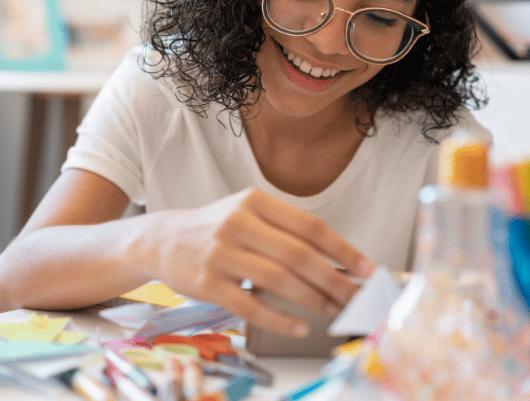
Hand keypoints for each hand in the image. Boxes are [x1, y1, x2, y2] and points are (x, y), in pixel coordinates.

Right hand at [134, 187, 375, 337]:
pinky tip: (298, 327)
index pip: (310, 226)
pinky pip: (251, 306)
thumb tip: (337, 260)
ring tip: (331, 310)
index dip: (343, 249)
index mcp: (254, 202)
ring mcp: (220, 254)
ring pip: (278, 280)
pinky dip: (280, 319)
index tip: (366, 269)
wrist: (163, 240)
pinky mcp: (207, 283)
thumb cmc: (216, 229)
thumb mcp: (248, 214)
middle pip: (298, 255)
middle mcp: (236, 223)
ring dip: (312, 300)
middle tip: (354, 296)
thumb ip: (286, 230)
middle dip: (334, 280)